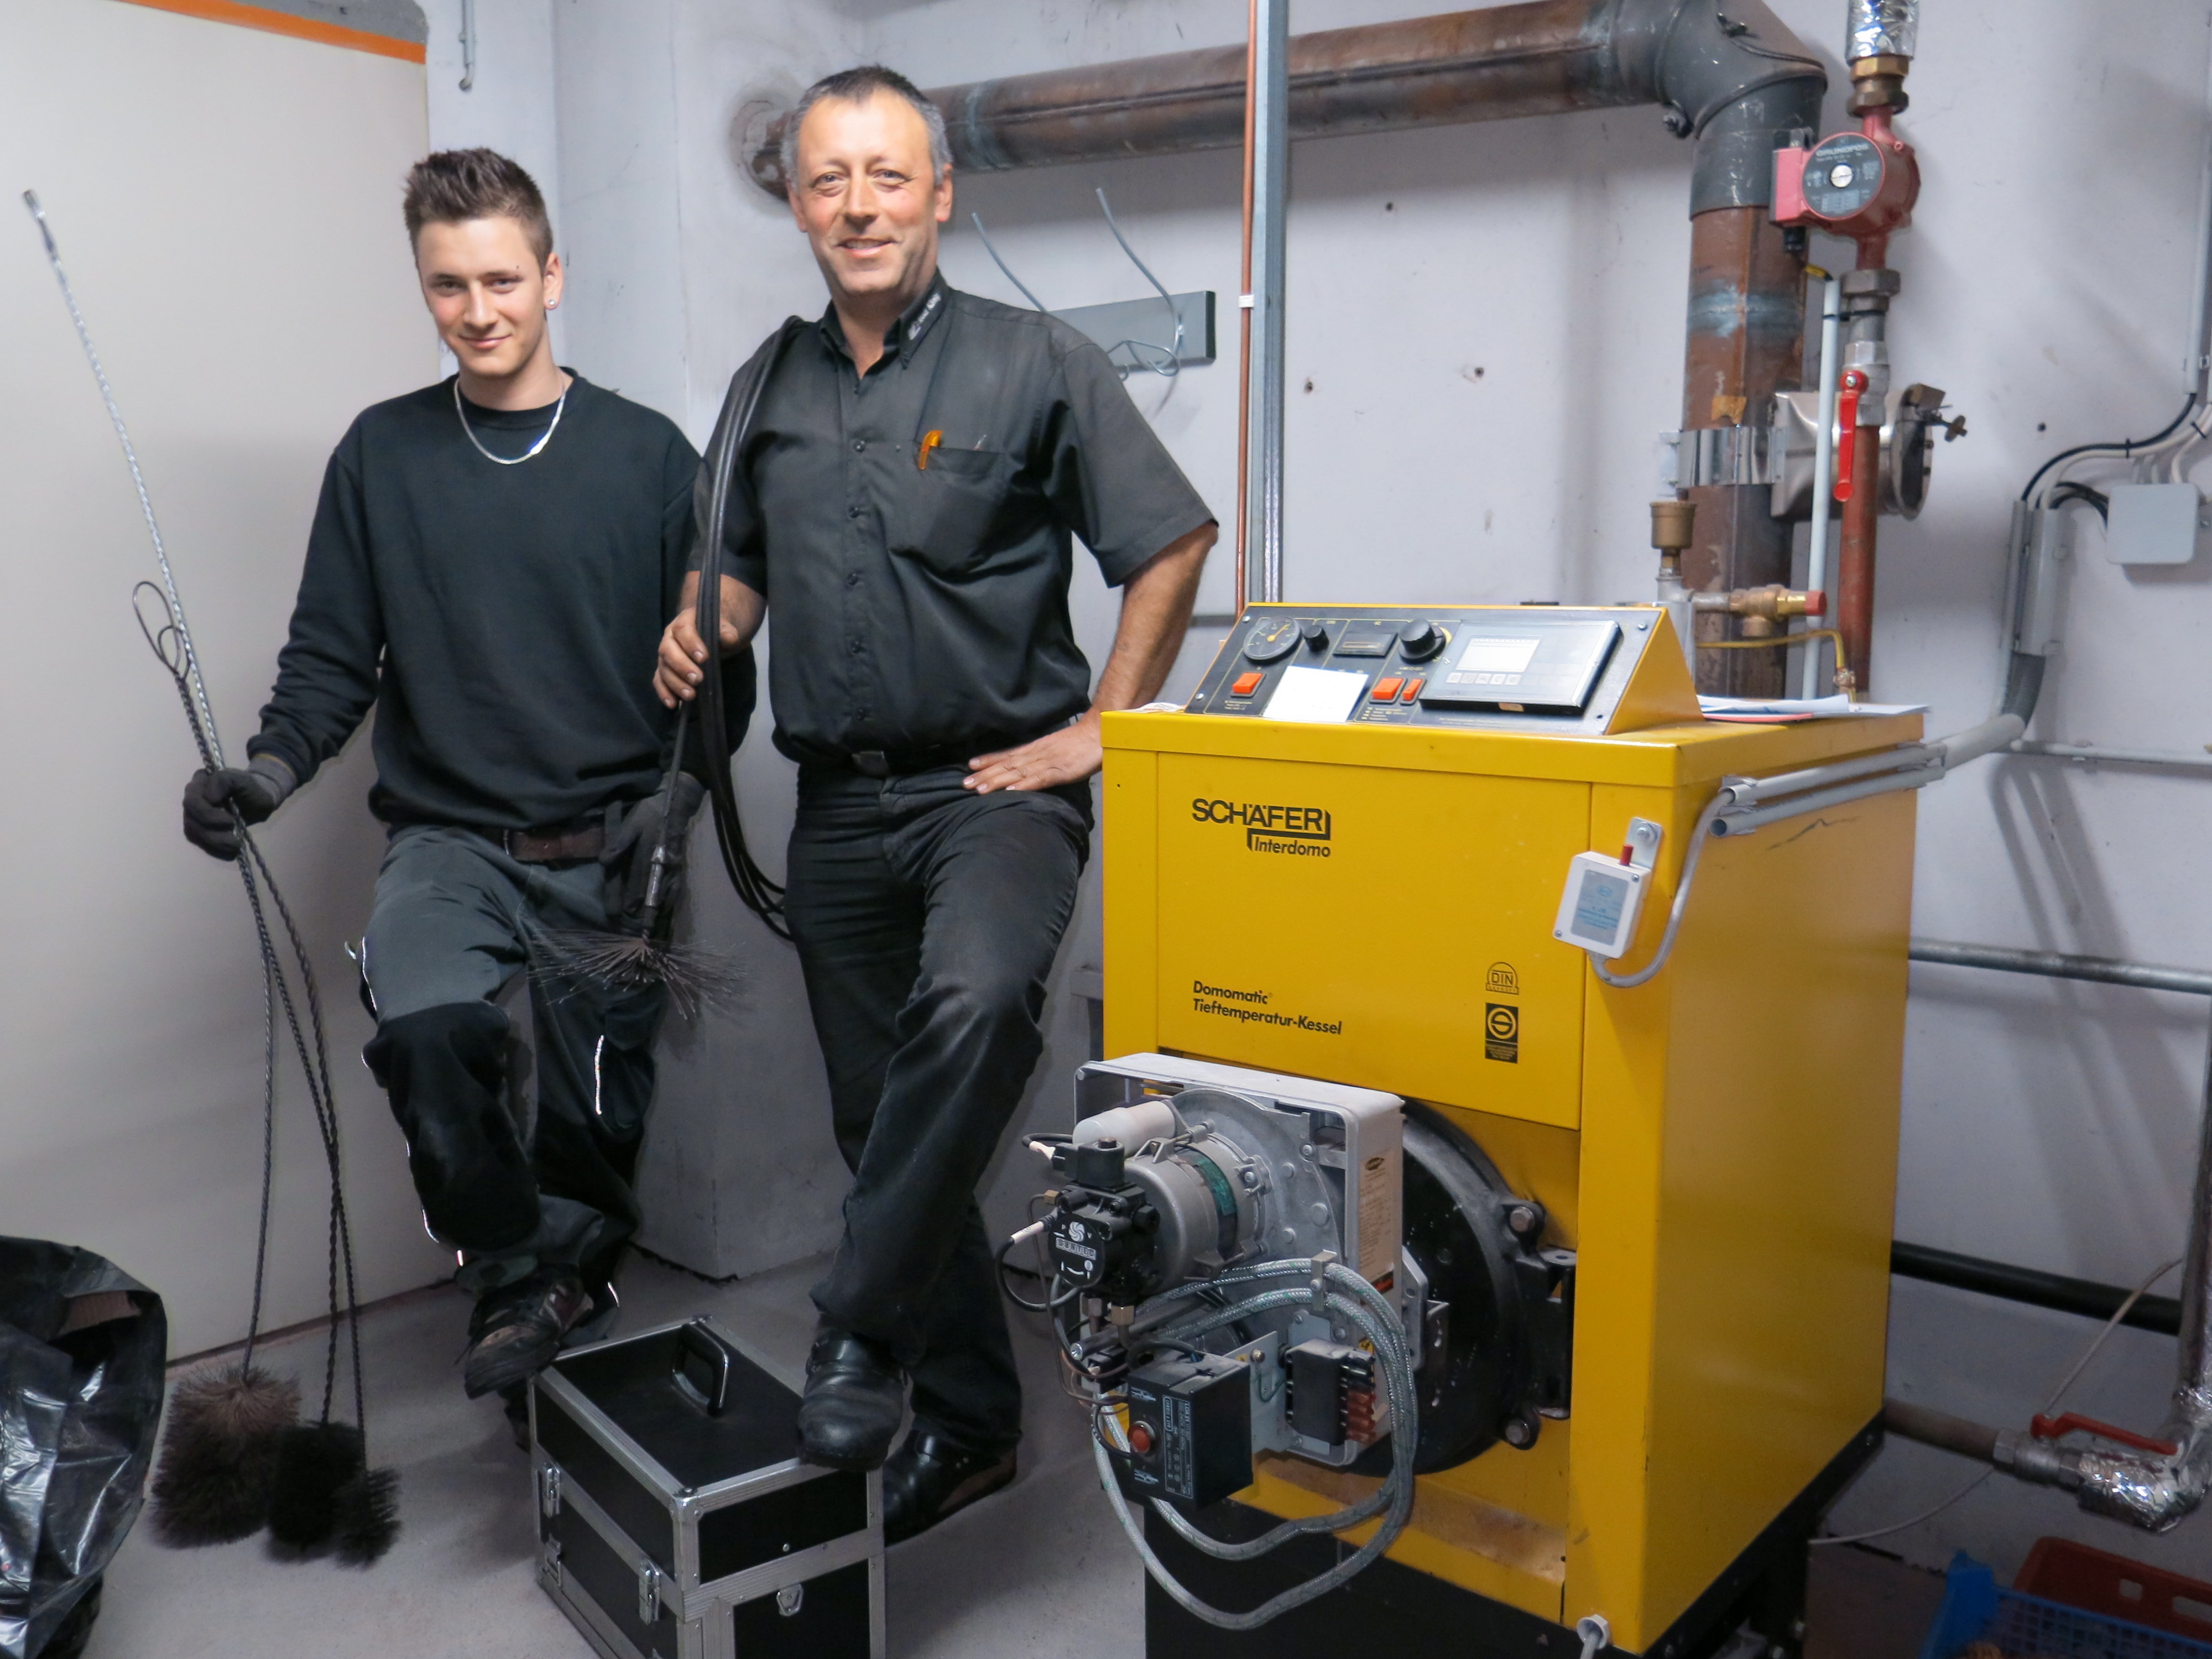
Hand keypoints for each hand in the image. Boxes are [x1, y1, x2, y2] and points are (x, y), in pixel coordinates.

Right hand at [181, 759, 291, 859]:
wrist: (258, 798)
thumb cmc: (249, 787)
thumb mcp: (240, 779)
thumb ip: (222, 782)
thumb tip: (208, 798)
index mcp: (199, 783)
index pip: (191, 801)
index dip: (206, 813)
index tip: (230, 820)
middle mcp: (192, 800)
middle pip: (190, 820)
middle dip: (212, 831)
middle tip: (234, 836)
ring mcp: (194, 816)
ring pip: (193, 833)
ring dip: (214, 842)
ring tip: (235, 845)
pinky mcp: (200, 830)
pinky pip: (201, 843)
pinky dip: (215, 849)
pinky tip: (230, 852)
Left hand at [603, 773, 707, 926]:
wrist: (677, 804)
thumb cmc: (650, 813)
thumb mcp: (631, 823)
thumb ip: (619, 843)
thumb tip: (604, 861)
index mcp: (648, 852)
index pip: (638, 878)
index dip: (631, 895)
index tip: (623, 912)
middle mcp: (662, 863)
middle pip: (652, 889)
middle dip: (644, 909)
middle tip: (638, 928)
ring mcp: (674, 867)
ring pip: (666, 893)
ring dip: (659, 910)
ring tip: (653, 928)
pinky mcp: (680, 868)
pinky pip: (677, 889)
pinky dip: (672, 903)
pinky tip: (668, 915)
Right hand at [656, 573, 753, 706]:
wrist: (716, 636)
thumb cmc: (719, 630)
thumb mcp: (726, 628)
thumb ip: (727, 632)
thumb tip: (729, 637)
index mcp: (684, 621)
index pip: (683, 629)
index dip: (691, 643)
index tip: (704, 658)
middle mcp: (670, 637)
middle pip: (668, 650)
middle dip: (682, 666)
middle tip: (697, 679)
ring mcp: (665, 654)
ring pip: (663, 668)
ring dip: (675, 683)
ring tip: (691, 695)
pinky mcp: (665, 670)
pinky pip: (659, 680)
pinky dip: (664, 692)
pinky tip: (673, 704)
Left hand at [965, 716, 1102, 793]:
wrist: (1102, 730)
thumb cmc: (1082, 742)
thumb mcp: (1058, 748)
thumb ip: (1044, 758)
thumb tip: (1030, 767)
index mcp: (1037, 748)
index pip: (1008, 755)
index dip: (989, 760)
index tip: (970, 766)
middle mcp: (1038, 754)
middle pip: (1007, 765)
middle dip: (985, 775)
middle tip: (964, 784)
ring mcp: (1049, 762)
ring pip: (1018, 773)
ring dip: (997, 781)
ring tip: (979, 789)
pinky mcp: (1062, 771)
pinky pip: (1040, 779)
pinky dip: (1025, 785)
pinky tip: (1011, 791)